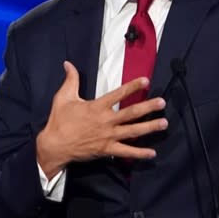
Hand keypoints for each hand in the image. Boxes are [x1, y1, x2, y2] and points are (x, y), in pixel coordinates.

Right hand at [36, 61, 167, 177]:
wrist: (55, 145)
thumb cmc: (59, 121)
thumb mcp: (63, 97)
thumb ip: (70, 79)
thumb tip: (68, 63)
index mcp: (97, 107)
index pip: (119, 94)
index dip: (133, 86)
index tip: (146, 81)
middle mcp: (106, 121)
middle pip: (131, 113)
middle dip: (149, 107)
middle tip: (162, 103)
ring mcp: (108, 136)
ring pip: (133, 131)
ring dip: (149, 127)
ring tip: (164, 123)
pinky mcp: (107, 150)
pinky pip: (126, 152)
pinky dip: (139, 153)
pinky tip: (152, 153)